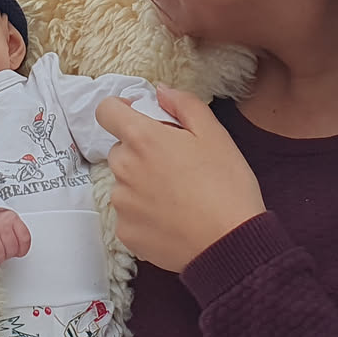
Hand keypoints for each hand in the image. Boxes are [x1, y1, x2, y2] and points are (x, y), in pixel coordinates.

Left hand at [97, 87, 266, 272]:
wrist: (231, 245)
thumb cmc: (227, 186)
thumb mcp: (214, 134)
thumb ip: (183, 104)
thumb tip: (160, 91)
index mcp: (142, 139)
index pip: (106, 111)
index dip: (122, 110)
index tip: (141, 118)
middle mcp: (124, 169)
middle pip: (120, 149)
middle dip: (142, 151)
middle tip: (176, 164)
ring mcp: (122, 204)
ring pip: (124, 183)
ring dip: (142, 184)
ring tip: (178, 196)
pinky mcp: (125, 233)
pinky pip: (129, 214)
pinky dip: (145, 214)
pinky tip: (172, 219)